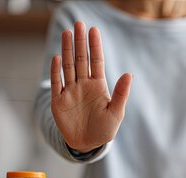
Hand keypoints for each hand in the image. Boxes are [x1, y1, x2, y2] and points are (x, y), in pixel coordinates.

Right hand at [50, 21, 131, 152]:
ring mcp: (70, 91)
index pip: (96, 61)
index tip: (93, 30)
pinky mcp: (58, 101)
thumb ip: (120, 94)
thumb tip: (129, 74)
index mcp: (98, 86)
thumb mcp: (116, 113)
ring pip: (68, 67)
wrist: (87, 144)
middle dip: (79, 42)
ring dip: (66, 51)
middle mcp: (83, 85)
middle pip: (80, 59)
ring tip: (67, 33)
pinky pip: (57, 83)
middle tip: (78, 24)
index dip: (95, 46)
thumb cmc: (104, 129)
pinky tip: (57, 58)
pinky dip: (56, 72)